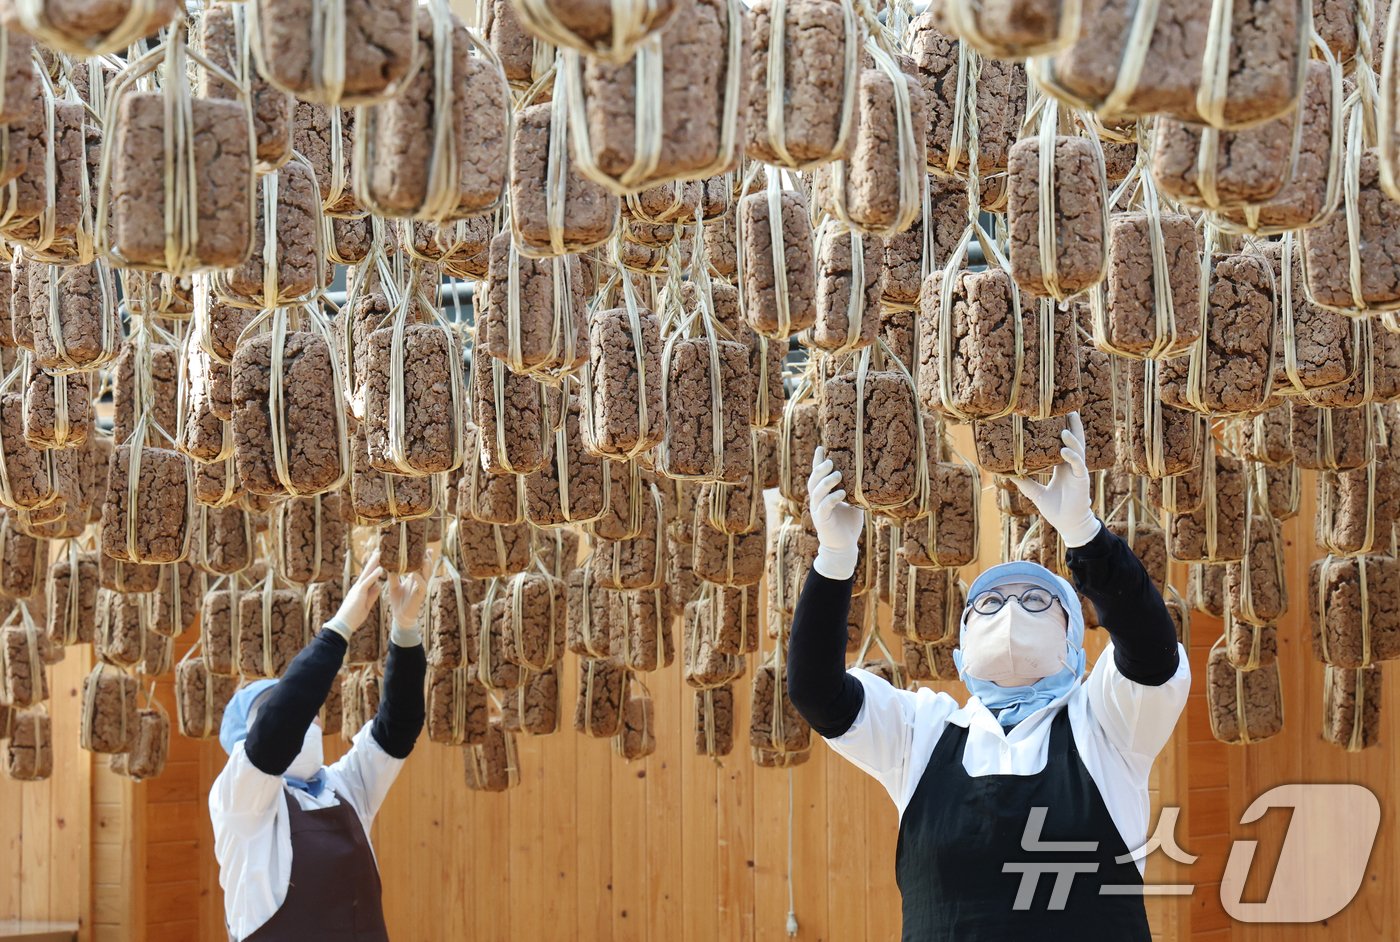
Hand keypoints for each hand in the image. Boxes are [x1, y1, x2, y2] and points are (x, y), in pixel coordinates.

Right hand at [333, 550, 385, 635]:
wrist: (344, 624)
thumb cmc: (354, 616)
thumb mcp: (367, 604)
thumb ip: (373, 595)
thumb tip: (379, 585)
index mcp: (360, 590)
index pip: (368, 576)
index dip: (374, 567)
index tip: (379, 559)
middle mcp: (358, 586)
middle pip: (367, 571)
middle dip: (373, 561)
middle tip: (379, 551)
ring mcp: (357, 589)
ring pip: (367, 573)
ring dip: (374, 563)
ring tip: (380, 553)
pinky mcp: (358, 593)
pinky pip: (367, 582)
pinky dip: (374, 575)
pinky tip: (380, 568)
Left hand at [386, 547, 433, 628]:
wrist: (399, 616)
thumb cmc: (398, 600)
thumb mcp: (393, 585)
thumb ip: (393, 575)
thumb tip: (388, 564)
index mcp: (415, 578)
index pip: (421, 565)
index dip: (423, 557)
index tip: (423, 547)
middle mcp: (420, 582)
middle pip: (427, 568)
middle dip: (428, 558)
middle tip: (426, 549)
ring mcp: (422, 588)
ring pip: (427, 575)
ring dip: (427, 567)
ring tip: (424, 558)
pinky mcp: (420, 596)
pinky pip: (422, 585)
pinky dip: (420, 578)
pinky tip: (416, 573)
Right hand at [808, 446, 864, 580]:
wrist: (843, 546)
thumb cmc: (848, 524)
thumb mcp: (852, 503)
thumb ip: (854, 490)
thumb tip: (866, 475)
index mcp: (822, 495)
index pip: (817, 475)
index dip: (817, 462)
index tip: (821, 447)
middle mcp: (817, 501)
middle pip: (813, 481)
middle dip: (820, 469)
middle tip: (830, 460)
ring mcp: (818, 510)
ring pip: (817, 492)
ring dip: (826, 482)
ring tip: (837, 474)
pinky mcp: (822, 520)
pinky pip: (825, 506)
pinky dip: (832, 498)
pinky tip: (842, 493)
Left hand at [1012, 412, 1100, 547]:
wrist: (1068, 524)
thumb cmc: (1055, 509)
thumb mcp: (1036, 493)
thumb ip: (1024, 482)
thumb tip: (1006, 473)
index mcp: (1062, 467)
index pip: (1062, 444)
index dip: (1061, 430)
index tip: (1055, 416)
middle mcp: (1071, 466)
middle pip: (1075, 441)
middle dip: (1074, 426)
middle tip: (1069, 410)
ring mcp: (1078, 472)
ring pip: (1078, 450)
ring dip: (1072, 439)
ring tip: (1064, 428)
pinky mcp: (1082, 480)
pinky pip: (1078, 465)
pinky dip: (1072, 456)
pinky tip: (1064, 450)